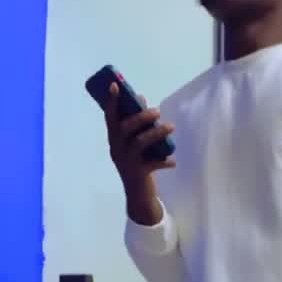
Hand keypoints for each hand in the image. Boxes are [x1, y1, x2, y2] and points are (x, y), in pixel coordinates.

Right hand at [104, 84, 175, 225]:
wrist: (138, 195)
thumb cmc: (137, 163)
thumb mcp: (133, 143)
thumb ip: (136, 124)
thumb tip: (141, 98)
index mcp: (114, 140)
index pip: (110, 118)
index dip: (111, 102)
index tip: (115, 85)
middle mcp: (117, 149)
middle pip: (125, 128)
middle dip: (141, 117)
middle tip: (157, 111)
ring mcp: (126, 162)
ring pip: (139, 143)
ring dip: (157, 133)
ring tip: (171, 127)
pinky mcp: (138, 173)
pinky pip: (154, 164)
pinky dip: (165, 161)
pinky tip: (172, 161)